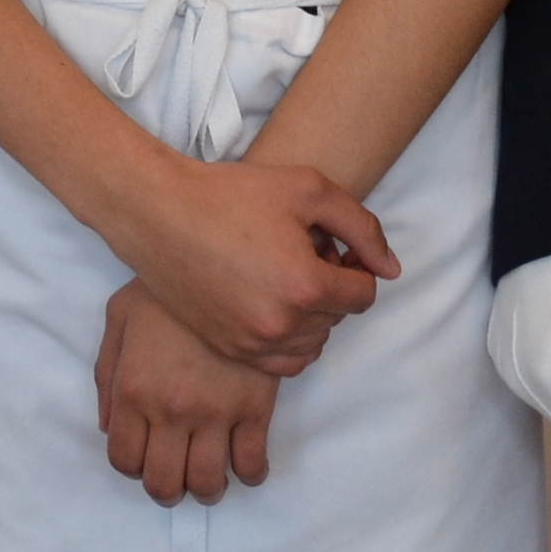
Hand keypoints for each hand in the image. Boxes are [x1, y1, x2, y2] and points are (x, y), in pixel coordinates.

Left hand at [98, 282, 281, 503]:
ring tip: (209, 475)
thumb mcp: (119, 317)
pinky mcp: (255, 406)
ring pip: (209, 483)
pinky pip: (252, 463)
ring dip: (206, 488)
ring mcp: (215, 412)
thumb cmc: (167, 289)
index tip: (145, 458)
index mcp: (132, 389)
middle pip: (164, 483)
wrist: (226, 263)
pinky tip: (244, 463)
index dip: (133, 466)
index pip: (124, 459)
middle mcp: (170, 409)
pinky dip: (249, 473)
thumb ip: (106, 374)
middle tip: (177, 477)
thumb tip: (107, 425)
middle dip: (168, 489)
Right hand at [106, 153, 390, 377]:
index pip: (364, 295)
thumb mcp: (308, 189)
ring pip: (314, 342)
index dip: (355, 266)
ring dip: (313, 315)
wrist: (160, 213)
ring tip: (284, 277)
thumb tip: (390, 269)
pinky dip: (291, 339)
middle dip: (330, 286)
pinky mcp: (230, 349)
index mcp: (306, 286)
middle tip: (300, 253)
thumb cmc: (232, 194)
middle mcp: (282, 324)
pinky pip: (284, 363)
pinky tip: (273, 305)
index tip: (329, 246)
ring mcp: (252, 342)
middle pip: (339, 318)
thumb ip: (362, 227)